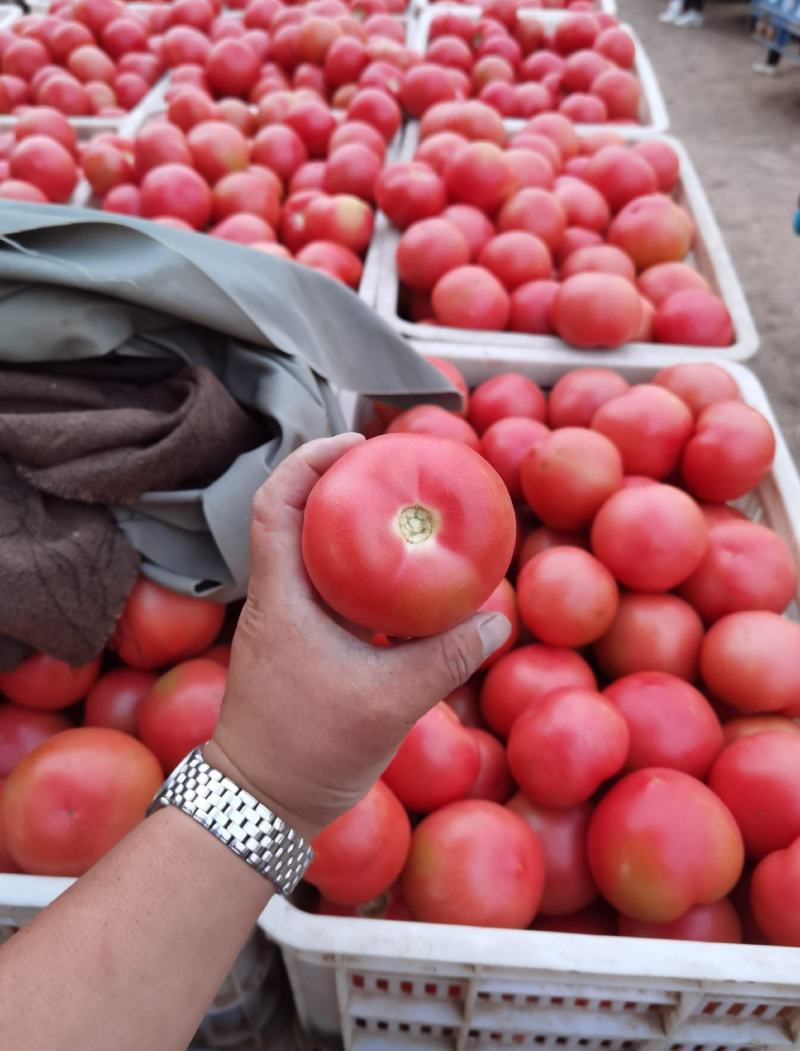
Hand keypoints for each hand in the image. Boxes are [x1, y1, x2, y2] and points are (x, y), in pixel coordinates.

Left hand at [208, 433, 510, 841]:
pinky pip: (336, 594)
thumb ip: (444, 660)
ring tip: (407, 517)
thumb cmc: (307, 750)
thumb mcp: (387, 703)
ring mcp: (290, 623)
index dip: (309, 461)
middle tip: (397, 472)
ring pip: (320, 556)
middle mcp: (279, 598)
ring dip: (355, 530)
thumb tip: (497, 622)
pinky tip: (407, 585)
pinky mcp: (304, 646)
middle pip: (301, 518)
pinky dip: (366, 577)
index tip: (356, 444)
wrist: (260, 802)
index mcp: (281, 597)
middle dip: (344, 486)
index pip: (275, 503)